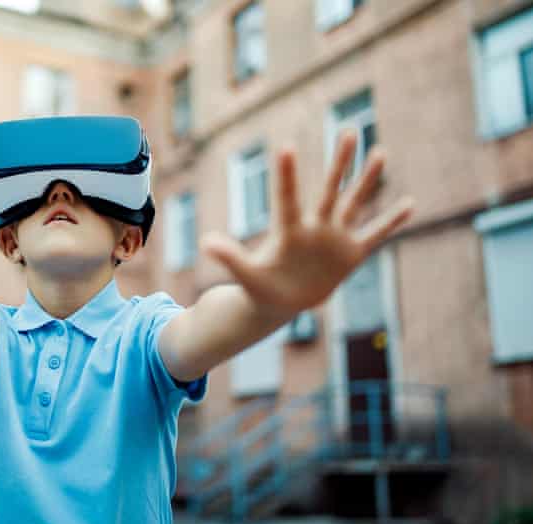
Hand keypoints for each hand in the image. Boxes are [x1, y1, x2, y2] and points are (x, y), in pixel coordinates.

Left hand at [201, 132, 414, 314]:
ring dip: (368, 180)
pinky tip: (410, 202)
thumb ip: (229, 258)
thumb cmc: (260, 287)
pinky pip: (376, 234)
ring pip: (355, 203)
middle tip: (349, 130)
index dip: (287, 175)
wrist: (281, 302)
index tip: (287, 147)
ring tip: (380, 151)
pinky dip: (391, 221)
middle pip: (329, 190)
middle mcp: (314, 227)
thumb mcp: (245, 275)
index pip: (287, 198)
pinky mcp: (351, 254)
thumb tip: (204, 242)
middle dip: (340, 162)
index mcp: (289, 230)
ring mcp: (334, 238)